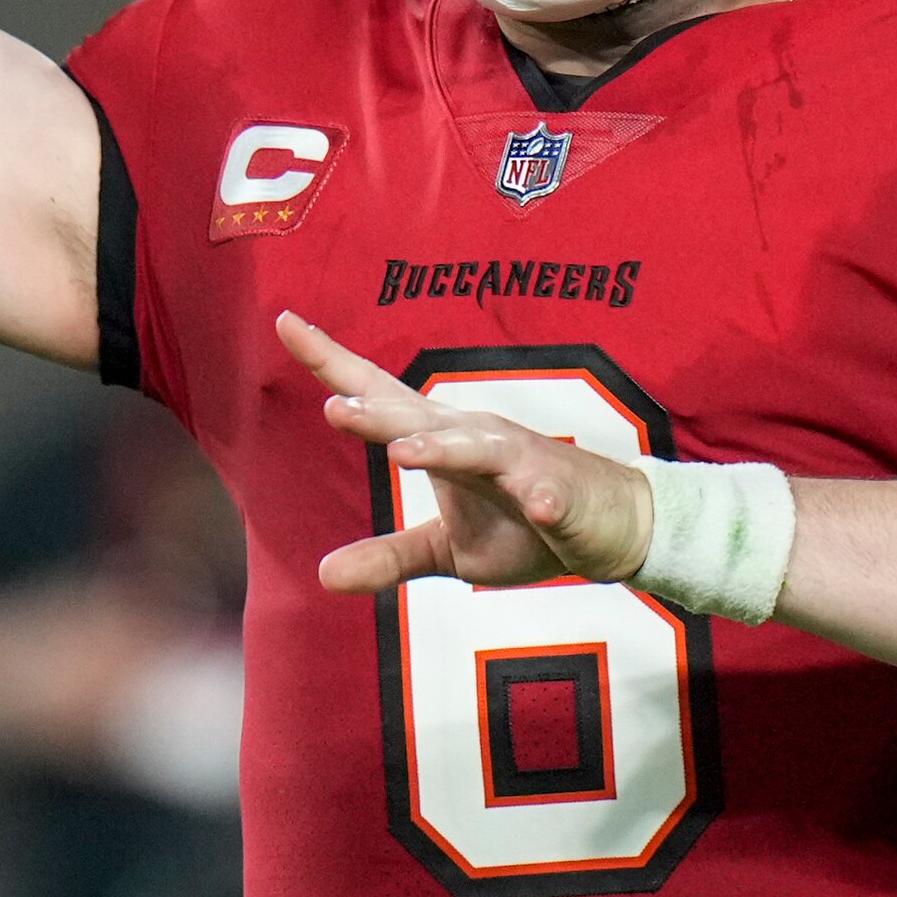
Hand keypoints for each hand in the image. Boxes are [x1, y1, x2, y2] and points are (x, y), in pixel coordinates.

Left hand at [279, 313, 658, 592]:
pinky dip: (545, 501)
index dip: (331, 362)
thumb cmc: (525, 525)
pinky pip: (553, 498)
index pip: (380, 394)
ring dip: (444, 449)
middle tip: (335, 408)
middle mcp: (476, 438)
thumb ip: (388, 556)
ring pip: (479, 450)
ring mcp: (523, 463)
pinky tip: (539, 510)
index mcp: (443, 440)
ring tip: (406, 452)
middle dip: (380, 413)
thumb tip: (321, 575)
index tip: (284, 321)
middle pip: (420, 419)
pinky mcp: (564, 496)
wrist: (612, 527)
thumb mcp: (447, 551)